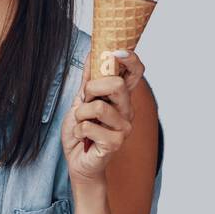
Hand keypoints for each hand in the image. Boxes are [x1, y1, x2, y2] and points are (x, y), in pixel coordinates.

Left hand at [61, 48, 144, 183]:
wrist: (78, 161)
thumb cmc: (81, 132)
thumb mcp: (81, 102)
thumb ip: (88, 81)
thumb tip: (92, 53)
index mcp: (121, 98)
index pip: (136, 73)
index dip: (130, 59)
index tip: (116, 51)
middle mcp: (127, 110)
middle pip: (117, 84)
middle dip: (92, 89)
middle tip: (85, 101)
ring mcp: (124, 127)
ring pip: (98, 107)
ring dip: (80, 114)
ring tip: (81, 123)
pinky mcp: (115, 142)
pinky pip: (90, 126)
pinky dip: (78, 130)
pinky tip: (82, 137)